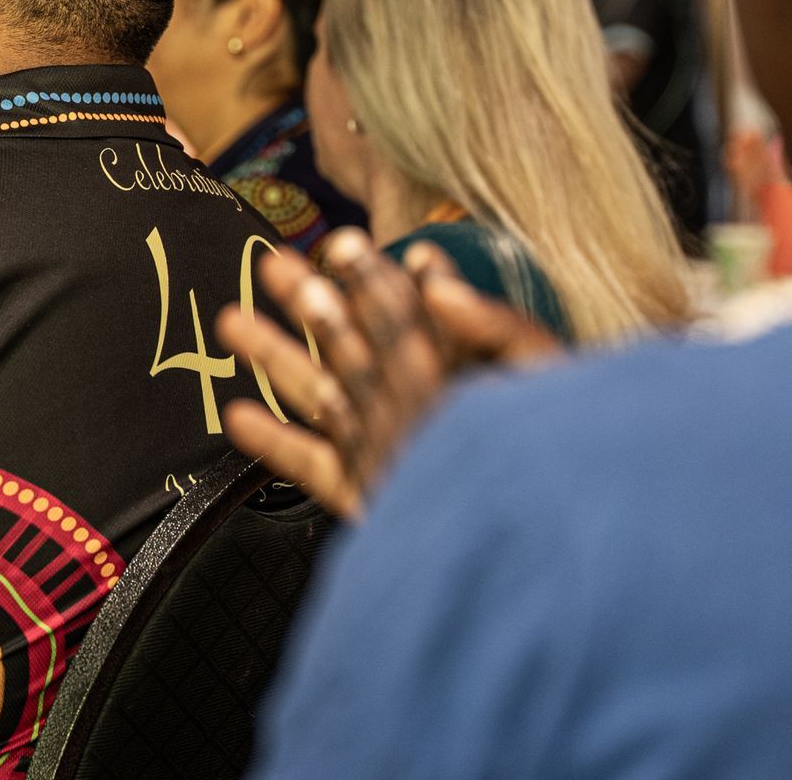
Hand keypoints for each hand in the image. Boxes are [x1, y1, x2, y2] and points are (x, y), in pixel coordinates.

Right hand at [216, 228, 562, 518]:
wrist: (544, 547)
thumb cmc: (560, 458)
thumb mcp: (543, 376)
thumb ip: (494, 327)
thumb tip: (435, 283)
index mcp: (455, 366)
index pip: (406, 309)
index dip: (373, 275)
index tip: (343, 244)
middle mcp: (411, 400)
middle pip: (350, 340)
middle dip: (307, 300)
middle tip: (271, 263)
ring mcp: (385, 445)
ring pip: (320, 392)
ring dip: (275, 357)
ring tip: (231, 322)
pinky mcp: (368, 491)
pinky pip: (313, 465)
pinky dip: (273, 443)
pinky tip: (238, 416)